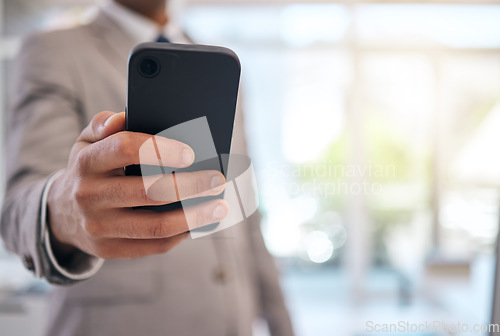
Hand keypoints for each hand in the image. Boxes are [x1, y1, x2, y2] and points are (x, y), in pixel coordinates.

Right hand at [47, 111, 227, 258]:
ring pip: (156, 226)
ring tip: (220, 207)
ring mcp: (98, 227)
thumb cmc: (90, 168)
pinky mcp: (109, 250)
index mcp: (87, 161)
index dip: (161, 149)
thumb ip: (106, 124)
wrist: (62, 212)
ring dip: (195, 217)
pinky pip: (153, 245)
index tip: (192, 153)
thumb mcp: (88, 141)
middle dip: (191, 185)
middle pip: (149, 191)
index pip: (126, 148)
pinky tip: (200, 223)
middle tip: (218, 180)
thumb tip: (126, 116)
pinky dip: (182, 234)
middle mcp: (89, 195)